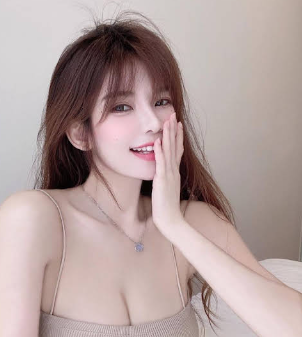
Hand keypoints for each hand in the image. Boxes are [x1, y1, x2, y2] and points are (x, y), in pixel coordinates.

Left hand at [152, 111, 184, 237]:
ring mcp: (169, 175)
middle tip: (173, 115)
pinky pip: (161, 163)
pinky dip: (160, 151)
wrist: (171, 221)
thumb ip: (167, 182)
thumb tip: (164, 178)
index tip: (177, 125)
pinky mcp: (162, 180)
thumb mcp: (167, 191)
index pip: (177, 151)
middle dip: (173, 130)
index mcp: (174, 174)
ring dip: (168, 135)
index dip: (177, 137)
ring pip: (169, 151)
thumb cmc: (168, 209)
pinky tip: (158, 140)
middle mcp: (173, 171)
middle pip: (175, 147)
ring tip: (167, 121)